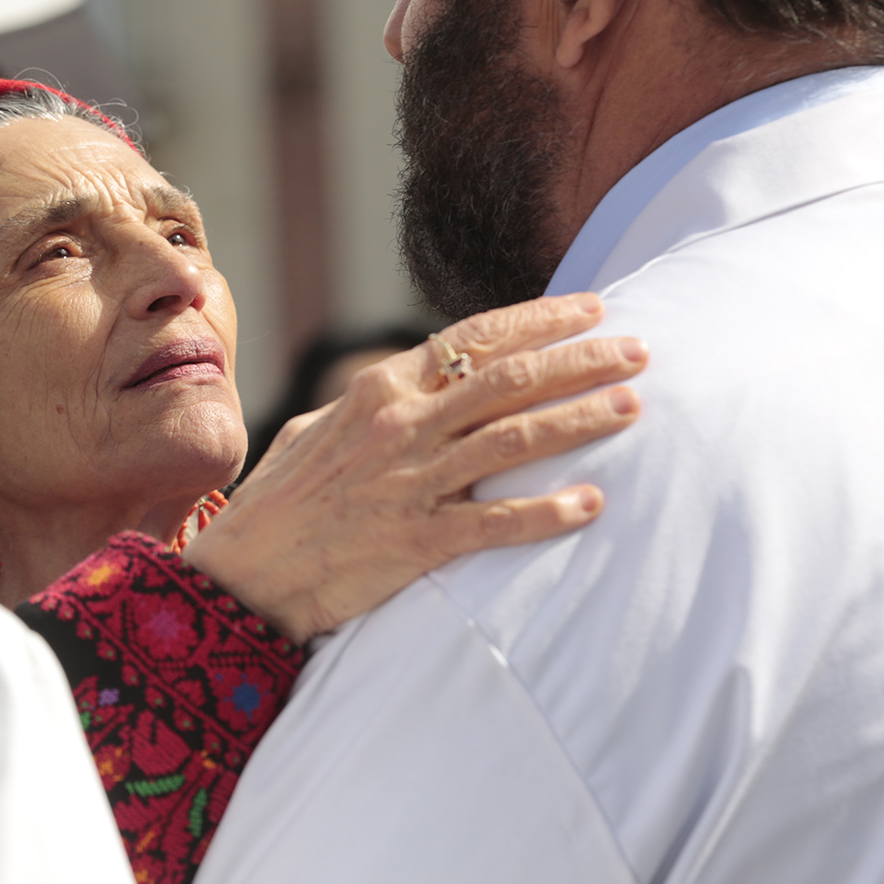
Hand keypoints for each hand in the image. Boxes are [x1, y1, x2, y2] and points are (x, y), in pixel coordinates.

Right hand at [183, 293, 644, 643]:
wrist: (243, 575)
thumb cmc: (278, 503)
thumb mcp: (317, 431)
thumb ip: (370, 403)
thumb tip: (411, 380)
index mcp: (379, 390)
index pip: (474, 338)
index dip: (540, 320)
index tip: (593, 309)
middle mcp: (400, 425)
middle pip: (509, 378)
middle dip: (581, 359)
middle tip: (640, 348)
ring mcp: (411, 482)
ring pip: (515, 438)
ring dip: (581, 419)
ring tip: (634, 406)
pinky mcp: (417, 540)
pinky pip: (497, 522)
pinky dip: (548, 512)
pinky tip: (593, 504)